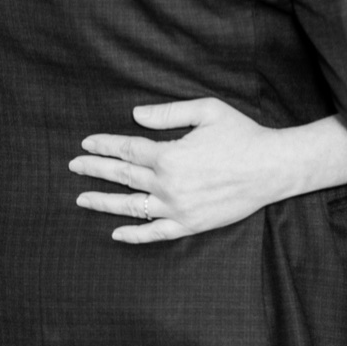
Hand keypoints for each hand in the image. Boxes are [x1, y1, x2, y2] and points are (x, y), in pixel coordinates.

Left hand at [70, 98, 293, 243]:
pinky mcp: (190, 224)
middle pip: (122, 176)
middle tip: (75, 166)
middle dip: (95, 169)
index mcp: (169, 154)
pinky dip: (133, 234)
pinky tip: (116, 233)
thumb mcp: (207, 111)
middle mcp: (168, 184)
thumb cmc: (242, 135)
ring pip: (131, 206)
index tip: (86, 143)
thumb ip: (169, 113)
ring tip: (82, 199)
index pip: (127, 149)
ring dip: (103, 202)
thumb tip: (135, 115)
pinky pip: (155, 233)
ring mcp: (177, 207)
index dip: (104, 145)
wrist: (271, 168)